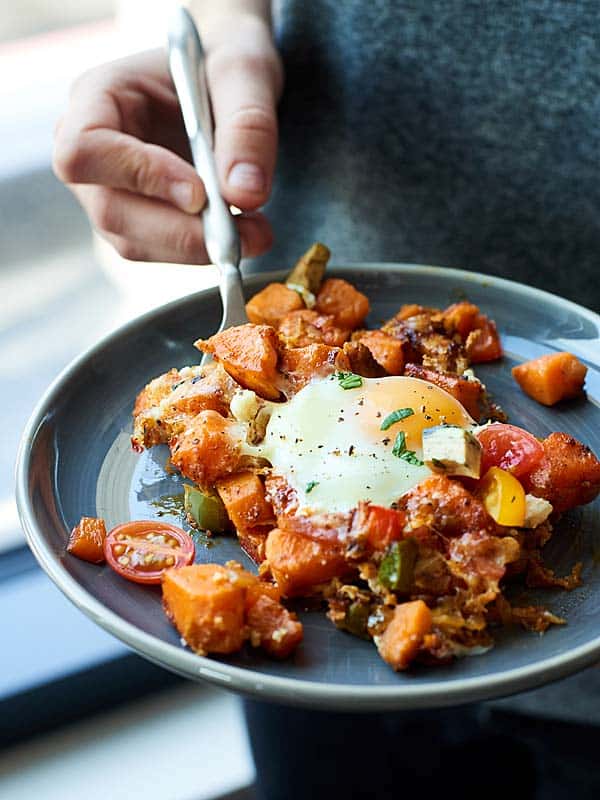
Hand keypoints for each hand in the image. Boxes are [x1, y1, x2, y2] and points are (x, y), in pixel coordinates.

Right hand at [53, 22, 281, 263]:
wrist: (226, 82)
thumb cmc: (224, 62)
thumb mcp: (245, 71)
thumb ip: (248, 125)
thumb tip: (245, 195)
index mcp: (97, 97)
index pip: (84, 151)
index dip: (138, 177)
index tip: (199, 193)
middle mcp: (95, 152)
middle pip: (111, 211)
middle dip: (181, 232)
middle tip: (245, 232)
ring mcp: (112, 191)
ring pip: (135, 243)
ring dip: (198, 248)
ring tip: (256, 232)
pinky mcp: (140, 221)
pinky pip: (162, 252)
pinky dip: (203, 251)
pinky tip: (243, 233)